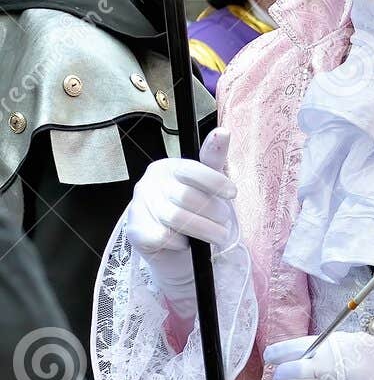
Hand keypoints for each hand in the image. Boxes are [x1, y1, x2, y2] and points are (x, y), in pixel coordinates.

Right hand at [126, 131, 235, 316]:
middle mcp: (148, 183)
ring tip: (217, 235)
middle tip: (224, 222)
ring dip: (206, 230)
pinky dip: (182, 243)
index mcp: (167, 168)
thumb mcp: (208, 184)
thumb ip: (214, 159)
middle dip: (214, 213)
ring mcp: (138, 206)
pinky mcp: (135, 231)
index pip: (191, 169)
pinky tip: (187, 242)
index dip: (215, 181)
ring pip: (178, 219)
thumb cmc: (196, 211)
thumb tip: (223, 131)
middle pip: (187, 197)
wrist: (177, 248)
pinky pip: (165, 237)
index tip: (232, 194)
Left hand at [263, 335, 342, 379]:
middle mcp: (322, 372)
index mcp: (325, 350)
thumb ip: (318, 348)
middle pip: (284, 376)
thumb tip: (293, 355)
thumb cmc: (371, 357)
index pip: (283, 353)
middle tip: (289, 374)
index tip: (274, 358)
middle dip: (283, 375)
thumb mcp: (345, 341)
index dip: (275, 356)